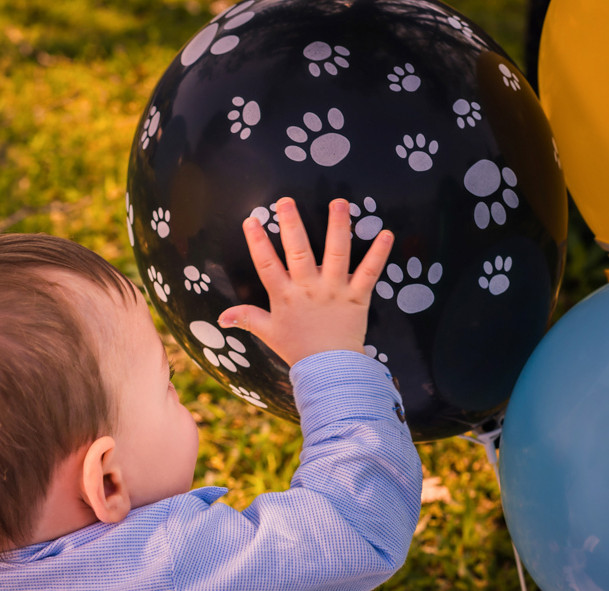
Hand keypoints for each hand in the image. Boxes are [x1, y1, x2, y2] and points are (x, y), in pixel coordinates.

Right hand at [218, 197, 393, 365]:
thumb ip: (247, 319)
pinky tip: (386, 234)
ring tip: (339, 202)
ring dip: (338, 227)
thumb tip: (222, 317)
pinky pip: (370, 272)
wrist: (330, 371)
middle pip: (298, 252)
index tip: (251, 220)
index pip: (267, 265)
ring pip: (335, 254)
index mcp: (285, 296)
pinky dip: (379, 253)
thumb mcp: (269, 333)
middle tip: (286, 200)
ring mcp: (334, 291)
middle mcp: (309, 289)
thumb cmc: (300, 351)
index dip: (257, 242)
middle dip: (291, 224)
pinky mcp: (358, 297)